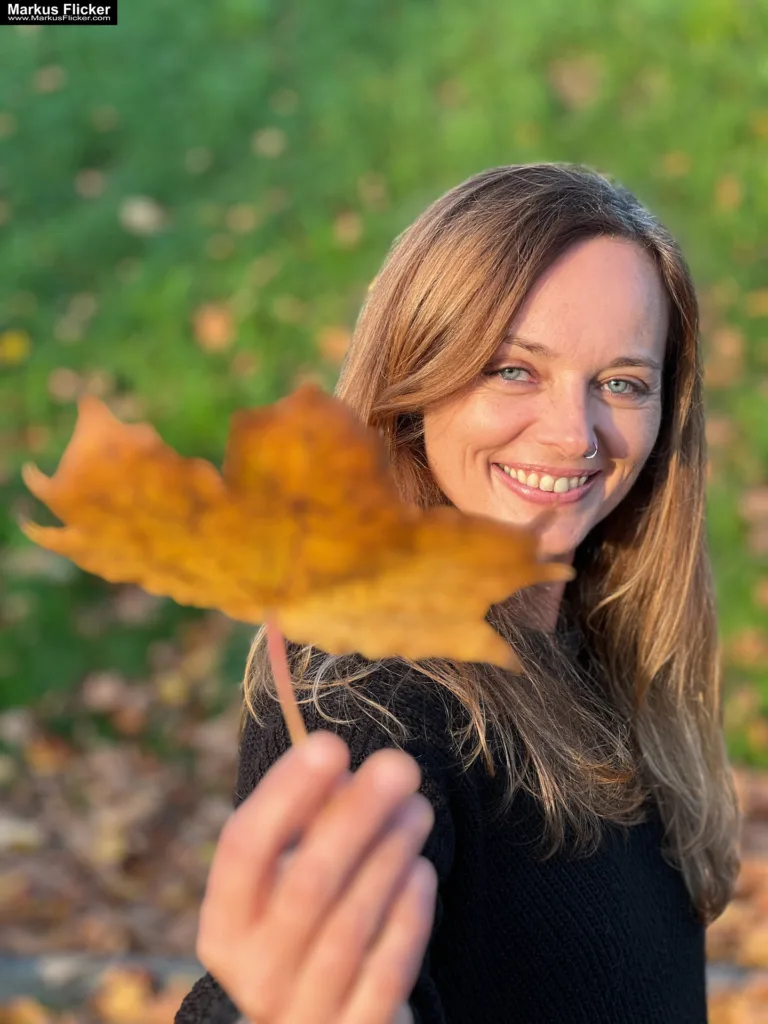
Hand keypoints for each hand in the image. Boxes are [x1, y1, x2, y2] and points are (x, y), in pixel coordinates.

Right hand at [196, 730, 437, 1023]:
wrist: (324, 1022)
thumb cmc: (310, 927)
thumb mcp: (290, 880)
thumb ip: (308, 826)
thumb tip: (344, 770)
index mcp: (226, 925)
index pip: (243, 848)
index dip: (285, 793)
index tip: (330, 744)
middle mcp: (253, 973)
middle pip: (306, 883)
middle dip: (356, 816)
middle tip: (400, 765)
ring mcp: (302, 1013)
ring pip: (350, 924)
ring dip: (390, 854)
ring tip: (418, 808)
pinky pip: (386, 972)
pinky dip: (407, 916)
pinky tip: (421, 870)